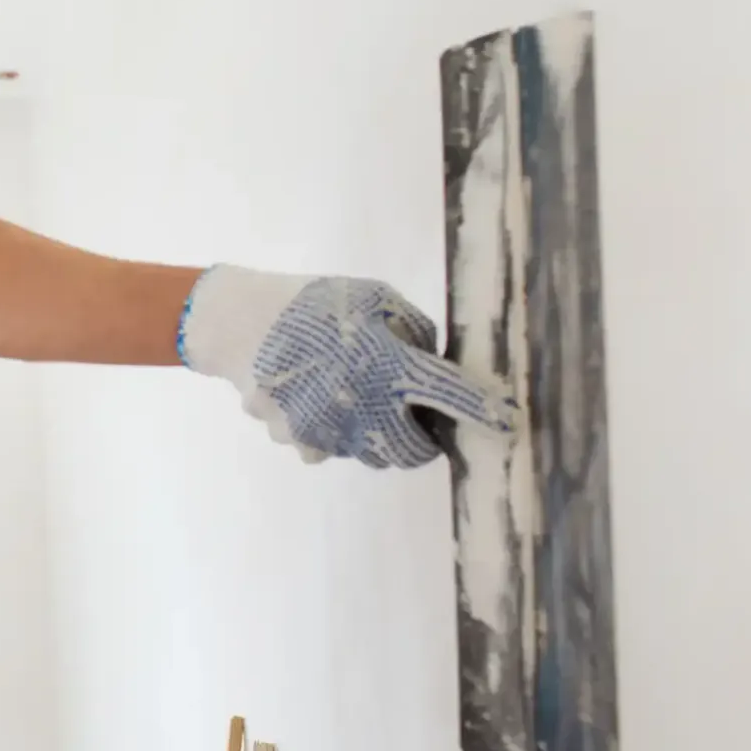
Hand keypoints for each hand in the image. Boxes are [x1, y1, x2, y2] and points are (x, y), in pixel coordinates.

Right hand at [179, 265, 516, 468]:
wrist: (239, 323)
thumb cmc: (314, 304)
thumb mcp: (375, 299)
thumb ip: (412, 332)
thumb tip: (431, 361)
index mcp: (392, 368)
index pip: (453, 397)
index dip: (487, 414)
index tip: (511, 426)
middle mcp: (368, 411)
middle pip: (414, 449)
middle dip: (418, 434)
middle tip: (405, 406)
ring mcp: (334, 435)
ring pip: (372, 451)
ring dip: (374, 431)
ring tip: (348, 391)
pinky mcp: (302, 443)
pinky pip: (331, 447)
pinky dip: (332, 431)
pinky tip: (314, 398)